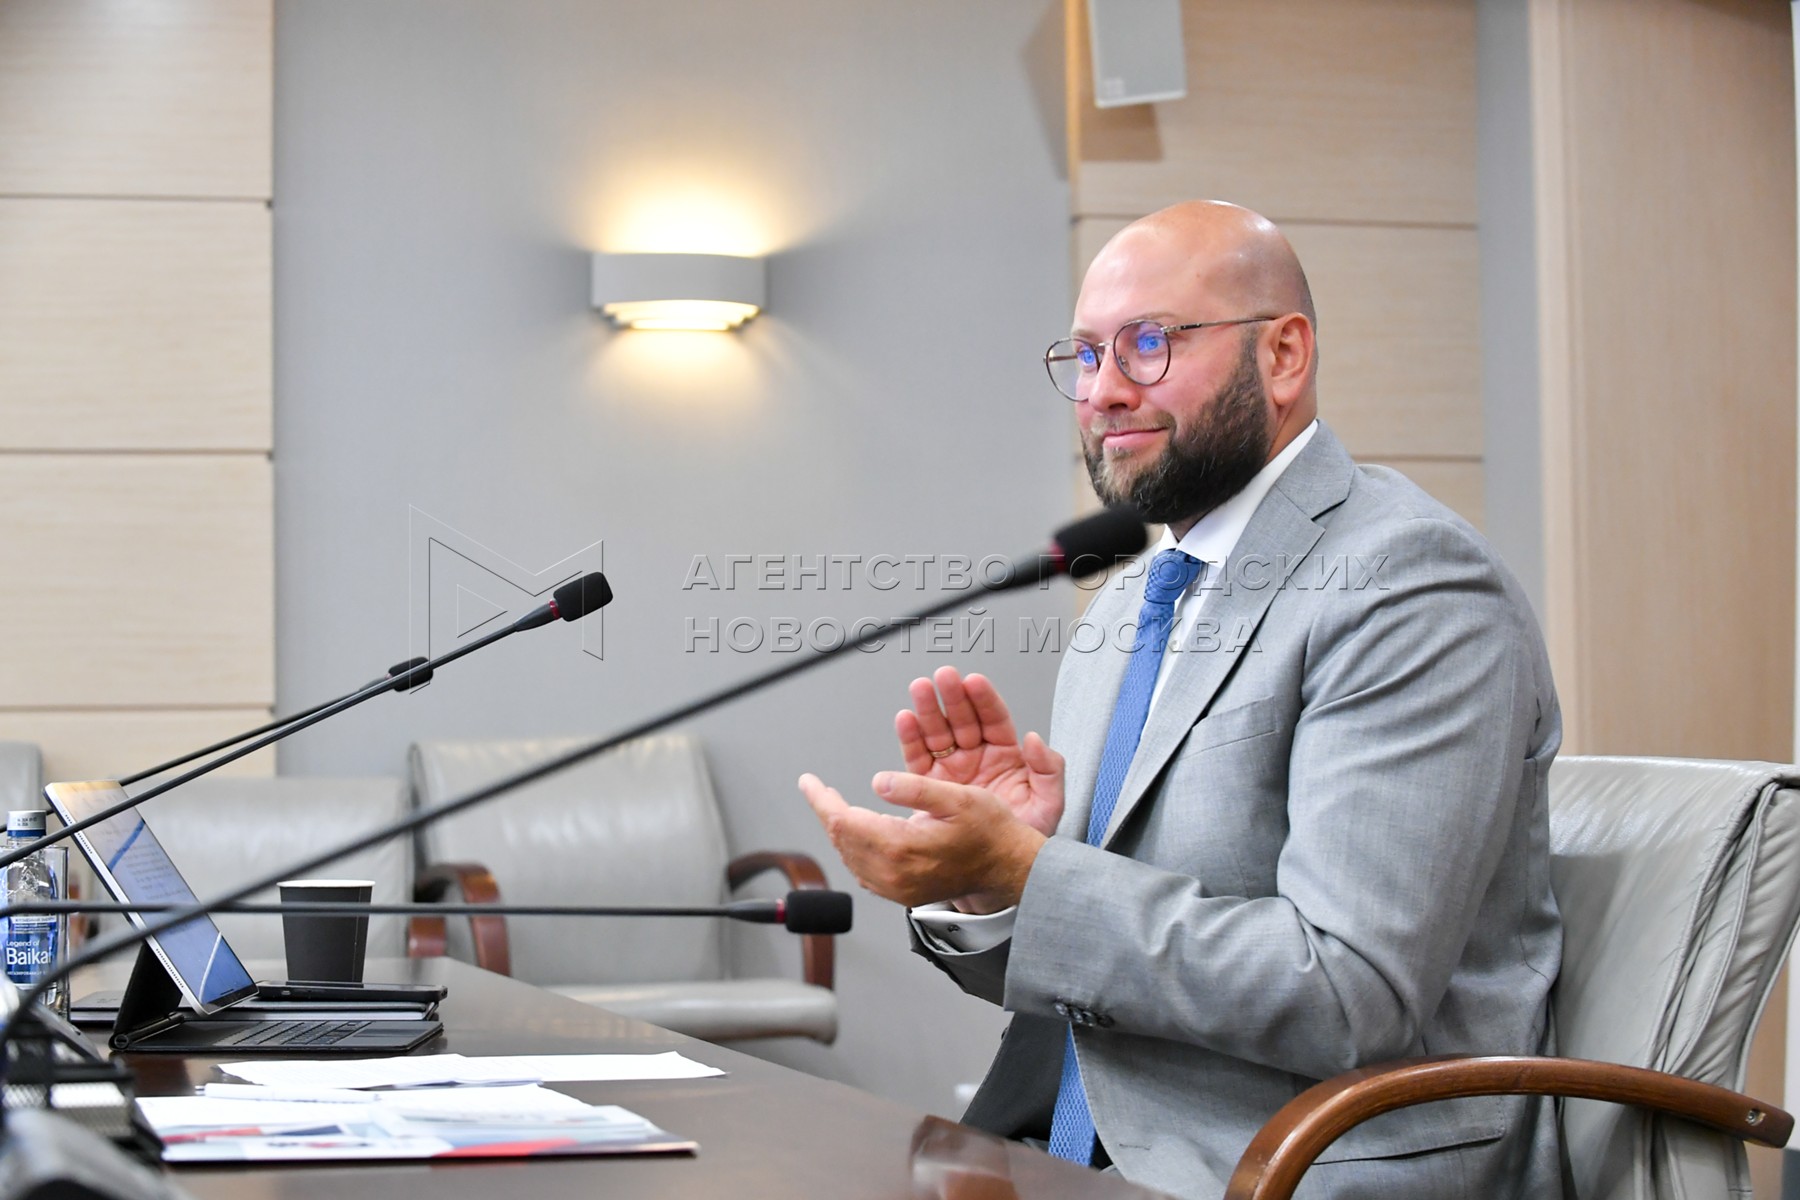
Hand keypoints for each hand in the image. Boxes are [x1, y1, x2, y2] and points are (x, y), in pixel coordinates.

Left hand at [797, 770, 1046, 911]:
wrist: (1010, 871)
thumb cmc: (991, 833)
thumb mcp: (959, 798)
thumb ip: (914, 789)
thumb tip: (876, 781)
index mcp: (901, 847)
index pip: (842, 821)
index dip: (820, 799)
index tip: (808, 781)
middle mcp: (894, 874)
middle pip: (841, 840)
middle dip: (826, 811)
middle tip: (818, 788)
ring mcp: (897, 888)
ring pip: (849, 857)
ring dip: (838, 830)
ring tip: (833, 805)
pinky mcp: (902, 893)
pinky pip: (863, 871)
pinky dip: (853, 848)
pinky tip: (857, 832)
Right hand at [897, 666, 1064, 837]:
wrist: (997, 873)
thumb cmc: (1024, 839)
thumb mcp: (1048, 805)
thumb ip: (1049, 770)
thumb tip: (1037, 740)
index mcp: (1006, 756)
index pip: (995, 719)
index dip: (984, 700)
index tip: (973, 682)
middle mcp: (977, 757)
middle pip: (963, 719)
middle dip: (952, 697)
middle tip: (942, 678)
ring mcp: (952, 769)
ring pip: (939, 732)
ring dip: (928, 710)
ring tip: (919, 689)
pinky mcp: (930, 785)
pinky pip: (918, 757)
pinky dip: (910, 738)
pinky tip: (906, 719)